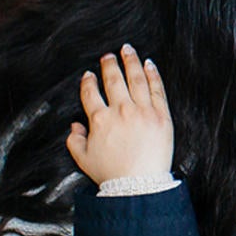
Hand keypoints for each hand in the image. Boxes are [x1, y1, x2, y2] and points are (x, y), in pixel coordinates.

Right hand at [66, 44, 172, 184]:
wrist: (139, 185)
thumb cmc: (112, 175)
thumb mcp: (84, 159)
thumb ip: (75, 140)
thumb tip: (74, 126)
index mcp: (100, 120)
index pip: (90, 94)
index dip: (88, 82)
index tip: (88, 75)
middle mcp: (120, 111)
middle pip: (113, 80)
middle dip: (109, 65)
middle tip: (107, 56)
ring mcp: (142, 111)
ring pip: (135, 79)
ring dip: (130, 61)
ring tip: (127, 49)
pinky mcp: (161, 115)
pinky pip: (157, 89)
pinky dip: (152, 74)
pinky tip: (149, 64)